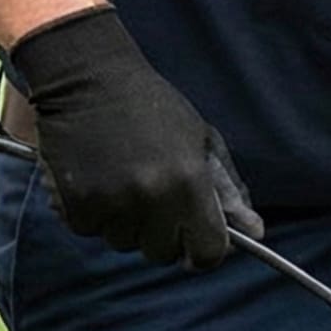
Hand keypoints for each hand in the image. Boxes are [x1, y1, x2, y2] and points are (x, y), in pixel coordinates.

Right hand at [7, 6, 262, 268]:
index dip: (206, 251)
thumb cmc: (152, 107)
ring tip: (123, 180)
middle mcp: (151, 197)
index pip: (208, 253)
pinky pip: (90, 231)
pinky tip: (97, 179)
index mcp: (190, 182)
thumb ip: (228, 191)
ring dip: (127, 223)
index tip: (197, 241)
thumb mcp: (202, 141)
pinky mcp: (74, 203)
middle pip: (164, 254)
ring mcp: (111, 203)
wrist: (88, 77)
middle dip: (164, 234)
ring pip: (126, 243)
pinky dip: (94, 214)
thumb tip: (256, 232)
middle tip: (154, 196)